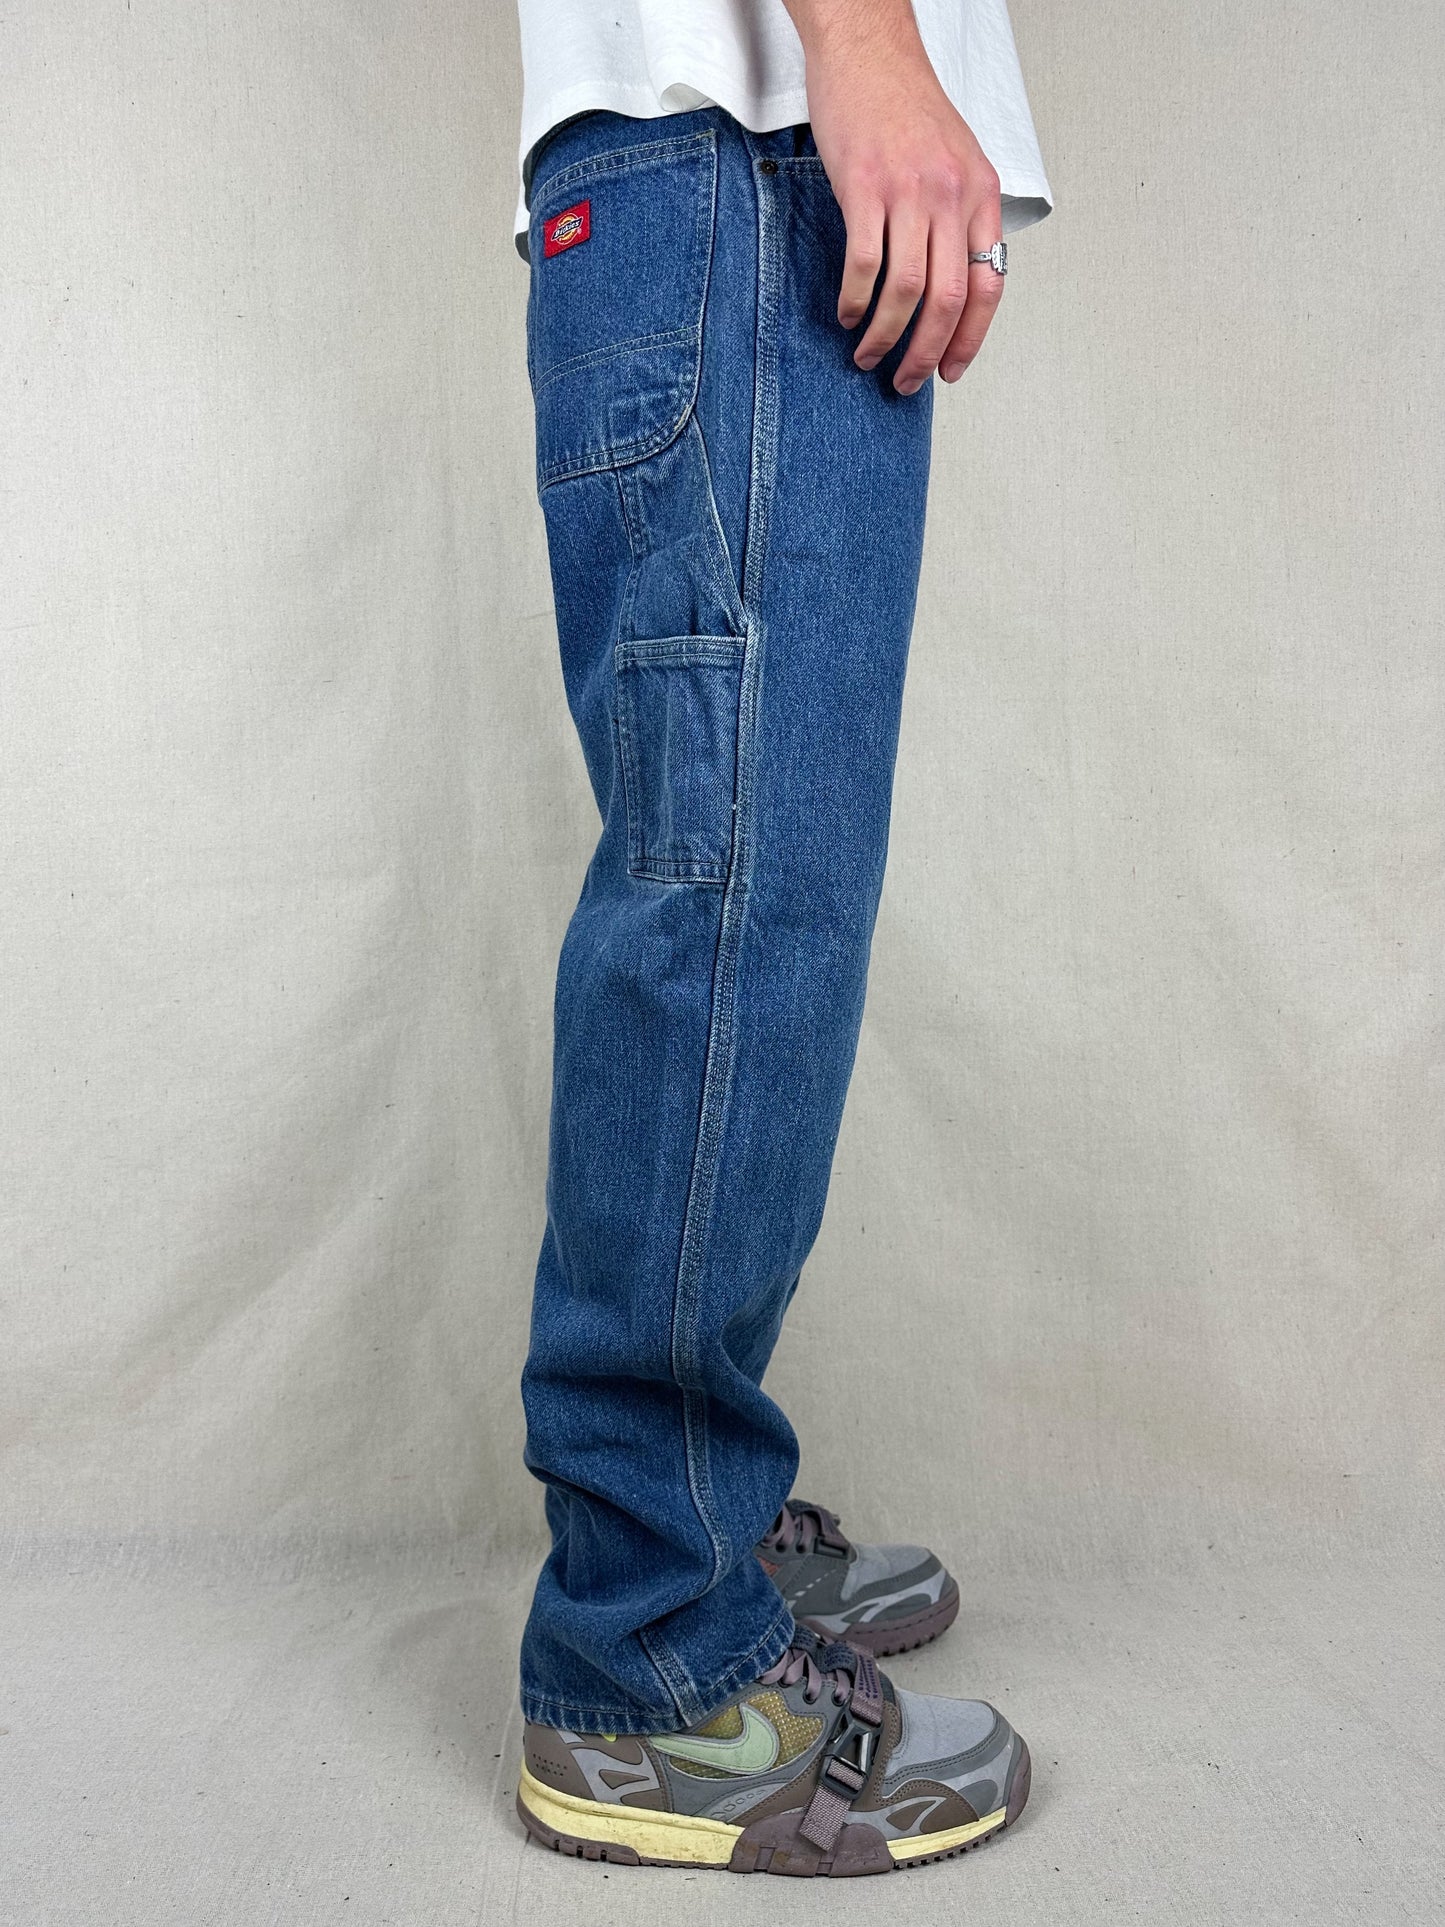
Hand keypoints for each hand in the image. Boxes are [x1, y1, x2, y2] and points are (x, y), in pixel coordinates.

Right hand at [783, 0, 1004, 391]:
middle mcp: (952, 196)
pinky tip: (846, 314)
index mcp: (981, 194)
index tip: (950, 370)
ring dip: (886, 337)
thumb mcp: (955, 160)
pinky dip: (855, 301)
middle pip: (947, 300)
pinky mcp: (865, 187)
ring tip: (868, 356)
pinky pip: (864, 264)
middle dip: (927, 354)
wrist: (869, 50)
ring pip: (906, 292)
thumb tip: (951, 282)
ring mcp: (909, 192)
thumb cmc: (906, 106)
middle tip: (906, 382)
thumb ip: (960, 216)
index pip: (988, 286)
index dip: (970, 339)